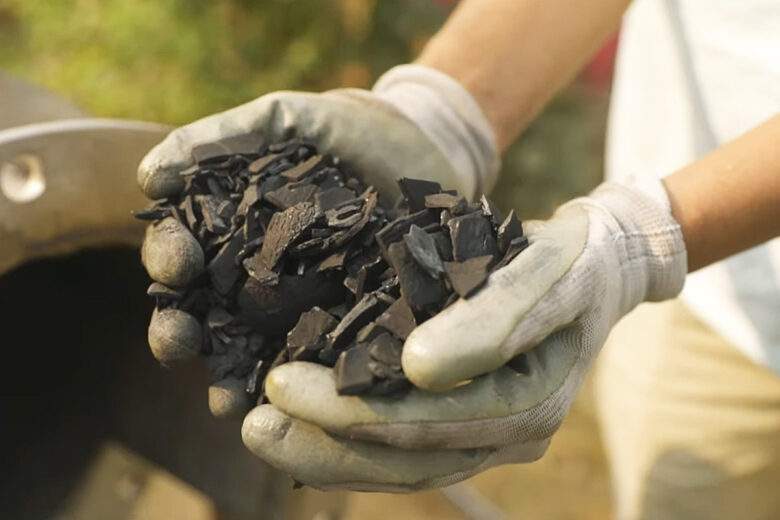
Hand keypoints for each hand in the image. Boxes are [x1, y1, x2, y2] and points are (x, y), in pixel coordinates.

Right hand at [137, 65, 499, 416]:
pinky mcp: (342, 327)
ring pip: (247, 351)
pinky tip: (286, 408)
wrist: (428, 150)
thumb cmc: (349, 129)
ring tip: (224, 401)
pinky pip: (312, 363)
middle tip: (176, 343)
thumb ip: (221, 137)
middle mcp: (252, 273)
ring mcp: (296, 306)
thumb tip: (150, 177)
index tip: (173, 266)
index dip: (167, 258)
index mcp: (228, 225)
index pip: (182, 247)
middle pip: (201, 311)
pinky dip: (294, 389)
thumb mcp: (284, 119)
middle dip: (179, 331)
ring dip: (227, 378)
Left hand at [241, 179, 686, 490]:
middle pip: (408, 458)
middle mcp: (507, 434)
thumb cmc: (576, 261)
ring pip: (400, 462)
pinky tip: (301, 423)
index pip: (432, 424)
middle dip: (325, 444)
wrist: (600, 264)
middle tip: (251, 425)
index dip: (354, 413)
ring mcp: (488, 432)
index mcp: (529, 407)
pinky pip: (405, 443)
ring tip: (258, 430)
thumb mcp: (548, 273)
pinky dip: (350, 439)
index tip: (281, 384)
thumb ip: (494, 319)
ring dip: (327, 452)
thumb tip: (418, 370)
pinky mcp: (468, 415)